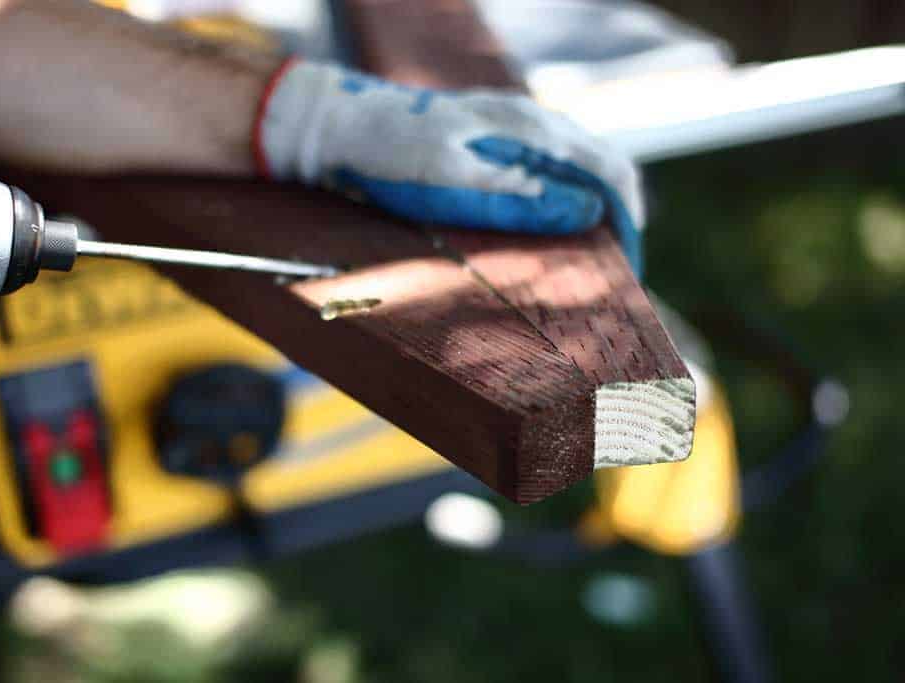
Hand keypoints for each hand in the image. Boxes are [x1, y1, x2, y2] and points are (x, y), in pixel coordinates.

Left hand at [255, 61, 644, 274]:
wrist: (339, 125)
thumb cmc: (388, 153)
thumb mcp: (449, 180)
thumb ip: (518, 196)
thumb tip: (589, 212)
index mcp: (530, 128)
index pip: (610, 174)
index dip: (627, 227)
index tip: (627, 277)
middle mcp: (532, 124)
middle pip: (602, 174)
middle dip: (618, 226)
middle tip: (613, 282)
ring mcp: (515, 132)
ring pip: (578, 175)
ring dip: (593, 219)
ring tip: (589, 268)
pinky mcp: (496, 146)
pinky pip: (550, 176)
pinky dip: (565, 209)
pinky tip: (552, 239)